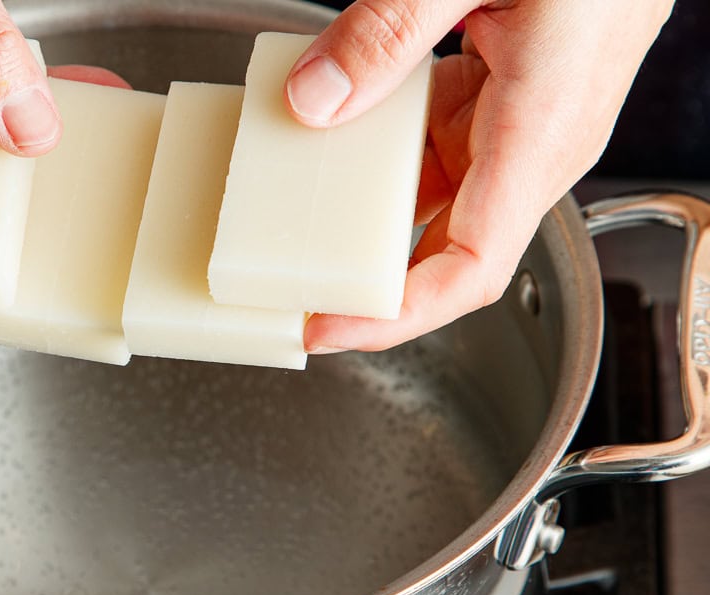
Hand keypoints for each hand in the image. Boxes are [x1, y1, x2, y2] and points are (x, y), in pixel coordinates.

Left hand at [287, 0, 671, 351]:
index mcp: (541, 134)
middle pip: (445, 249)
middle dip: (365, 276)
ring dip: (367, 213)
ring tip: (296, 219)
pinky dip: (384, 157)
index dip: (396, 316)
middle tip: (288, 284)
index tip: (328, 328)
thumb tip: (314, 99)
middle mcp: (537, 147)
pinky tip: (338, 140)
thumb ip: (388, 31)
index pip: (470, 270)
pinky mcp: (507, 102)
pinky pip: (438, 151)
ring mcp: (523, 128)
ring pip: (435, 200)